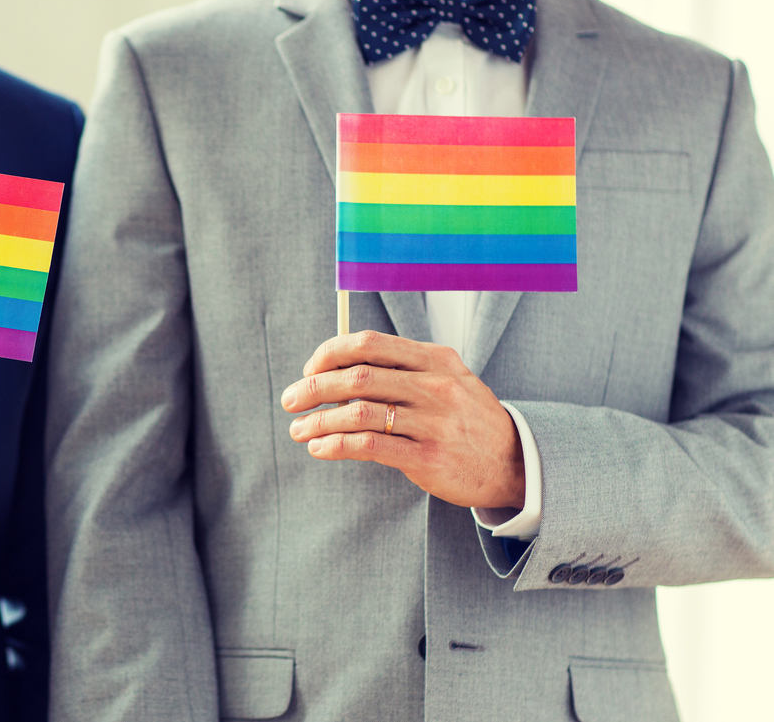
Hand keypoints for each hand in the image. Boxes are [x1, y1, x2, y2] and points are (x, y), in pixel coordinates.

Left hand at [280, 331, 523, 509]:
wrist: (516, 462)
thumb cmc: (466, 418)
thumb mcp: (446, 379)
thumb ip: (401, 368)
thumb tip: (337, 368)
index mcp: (435, 359)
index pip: (369, 344)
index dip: (330, 353)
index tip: (310, 369)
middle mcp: (434, 386)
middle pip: (357, 376)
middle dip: (314, 388)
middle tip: (290, 400)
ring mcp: (433, 422)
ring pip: (358, 412)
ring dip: (318, 421)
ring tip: (298, 430)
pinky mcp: (428, 457)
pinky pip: (370, 446)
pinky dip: (336, 445)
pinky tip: (320, 448)